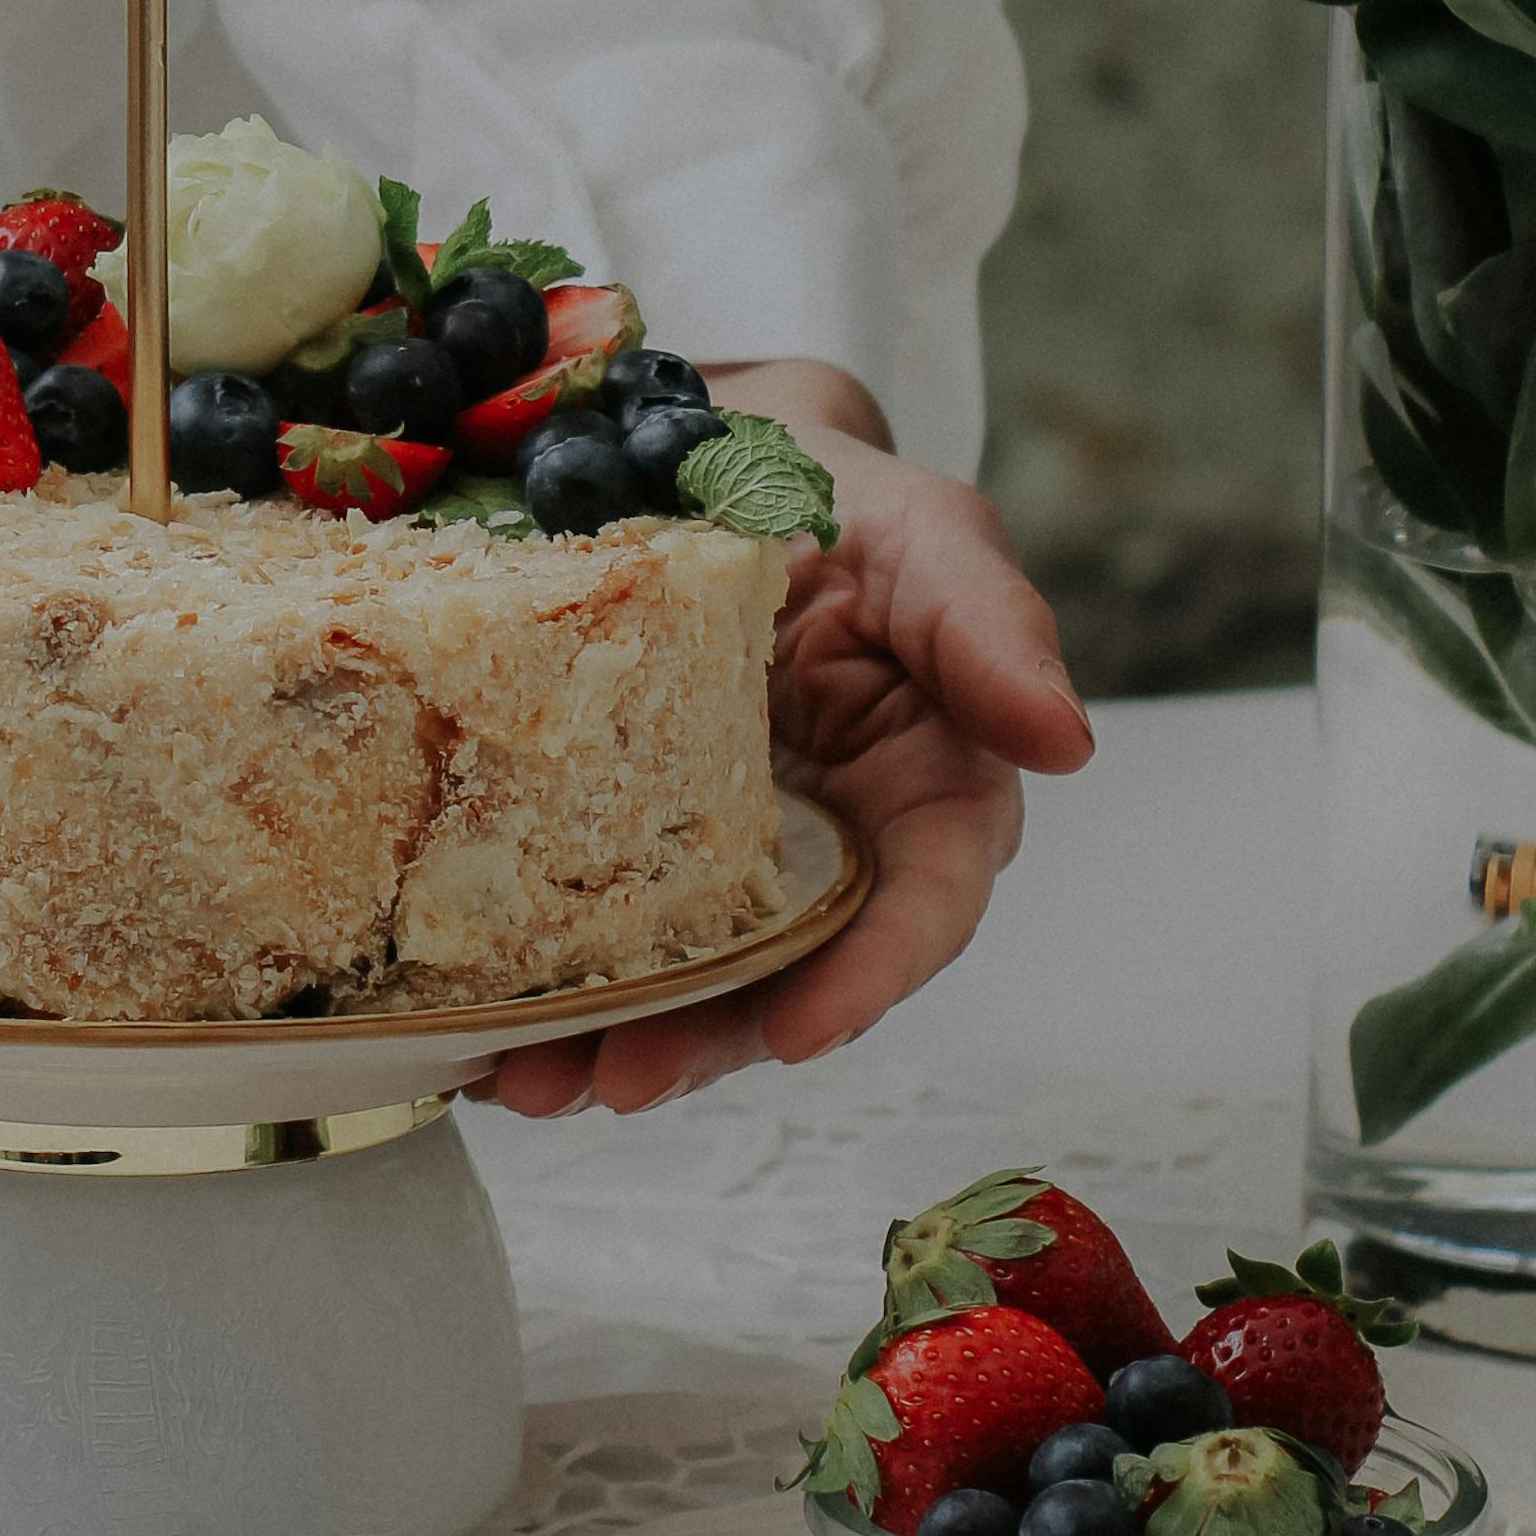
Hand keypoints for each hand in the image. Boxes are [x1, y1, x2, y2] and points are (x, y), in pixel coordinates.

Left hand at [469, 361, 1087, 1123]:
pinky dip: (547, 985)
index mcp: (930, 786)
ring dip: (609, 1042)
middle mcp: (835, 847)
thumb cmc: (839, 495)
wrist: (709, 454)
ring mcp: (727, 854)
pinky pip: (602, 929)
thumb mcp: (925, 531)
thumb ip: (990, 625)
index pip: (924, 903)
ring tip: (515, 1080)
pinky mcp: (628, 841)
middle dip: (702, 1043)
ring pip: (687, 978)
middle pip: (786, 975)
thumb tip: (1065, 740)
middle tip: (608, 1082)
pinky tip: (470, 1028)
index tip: (798, 1032)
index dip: (867, 975)